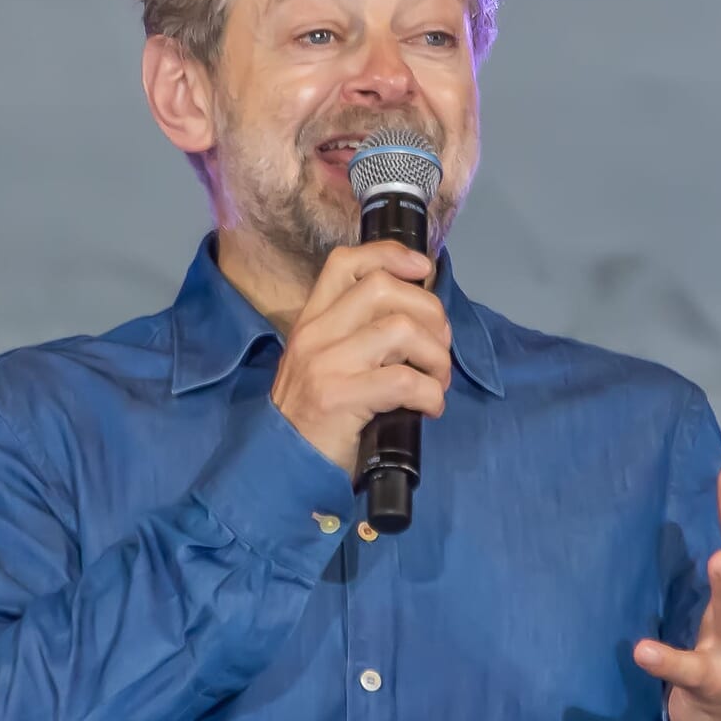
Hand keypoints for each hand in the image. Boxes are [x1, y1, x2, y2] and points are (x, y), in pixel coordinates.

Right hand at [271, 242, 451, 475]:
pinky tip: (430, 408)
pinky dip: (431, 394)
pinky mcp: (339, 398)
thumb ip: (354, 336)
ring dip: (435, 356)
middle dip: (429, 312)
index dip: (390, 255)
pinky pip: (404, 381)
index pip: (346, 263)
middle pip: (382, 287)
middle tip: (439, 347)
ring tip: (437, 380)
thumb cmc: (313, 417)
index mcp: (311, 321)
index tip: (421, 269)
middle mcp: (315, 334)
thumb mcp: (322, 364)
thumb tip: (415, 318)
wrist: (282, 466)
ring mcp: (325, 364)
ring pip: (401, 330)